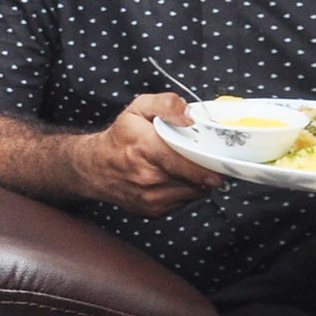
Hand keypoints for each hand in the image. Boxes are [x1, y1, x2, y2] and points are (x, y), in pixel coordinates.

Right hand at [66, 93, 228, 215]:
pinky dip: (186, 190)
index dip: (207, 166)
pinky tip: (176, 178)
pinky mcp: (153, 210)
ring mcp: (150, 197)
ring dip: (198, 181)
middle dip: (207, 170)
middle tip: (210, 160)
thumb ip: (166, 104)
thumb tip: (190, 116)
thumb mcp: (138, 108)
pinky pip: (184, 201)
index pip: (185, 163)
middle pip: (195, 180)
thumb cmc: (120, 137)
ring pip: (193, 192)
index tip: (220, 164)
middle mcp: (147, 177)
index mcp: (144, 148)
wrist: (95, 168)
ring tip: (189, 166)